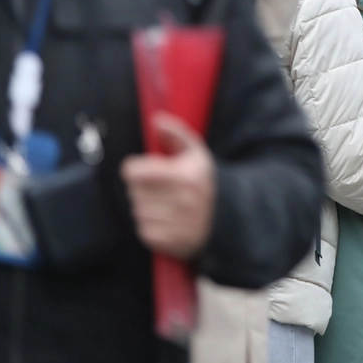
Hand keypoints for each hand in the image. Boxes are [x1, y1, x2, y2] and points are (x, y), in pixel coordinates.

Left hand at [122, 114, 216, 259]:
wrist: (228, 217)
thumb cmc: (205, 181)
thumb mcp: (196, 153)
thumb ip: (176, 134)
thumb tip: (156, 120)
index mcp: (184, 176)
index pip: (133, 172)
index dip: (135, 169)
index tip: (144, 170)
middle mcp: (181, 201)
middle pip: (134, 192)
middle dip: (143, 188)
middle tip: (159, 188)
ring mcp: (177, 224)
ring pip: (138, 212)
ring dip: (146, 207)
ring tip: (164, 204)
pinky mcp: (172, 242)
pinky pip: (143, 231)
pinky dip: (150, 225)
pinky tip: (166, 219)